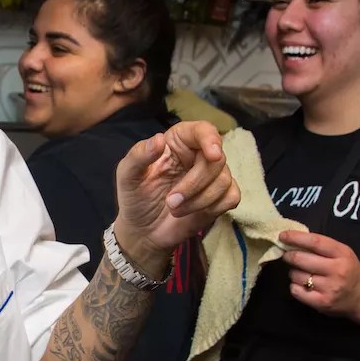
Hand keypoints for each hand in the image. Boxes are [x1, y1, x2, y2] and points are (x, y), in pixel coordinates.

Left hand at [112, 121, 239, 272]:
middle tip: (171, 202)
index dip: (211, 139)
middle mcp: (198, 155)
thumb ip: (139, 156)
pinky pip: (232, 197)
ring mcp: (212, 177)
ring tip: (175, 210)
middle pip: (217, 160)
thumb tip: (158, 139)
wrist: (142, 230)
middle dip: (195, 184)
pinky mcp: (220, 198)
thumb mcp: (127, 175)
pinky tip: (194, 213)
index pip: (203, 130)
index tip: (212, 154)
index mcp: (178, 142)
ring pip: (224, 180)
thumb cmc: (135, 197)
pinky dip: (213, 207)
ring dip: (199, 200)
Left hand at [279, 230, 359, 318]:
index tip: (283, 236)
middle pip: (301, 259)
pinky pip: (296, 291)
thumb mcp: (342, 253)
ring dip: (293, 272)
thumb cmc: (348, 270)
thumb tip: (293, 239)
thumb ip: (322, 246)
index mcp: (342, 254)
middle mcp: (337, 270)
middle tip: (287, 256)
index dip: (296, 238)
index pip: (315, 242)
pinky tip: (302, 285)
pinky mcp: (322, 303)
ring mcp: (329, 288)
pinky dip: (295, 286)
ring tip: (301, 273)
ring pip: (297, 275)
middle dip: (289, 256)